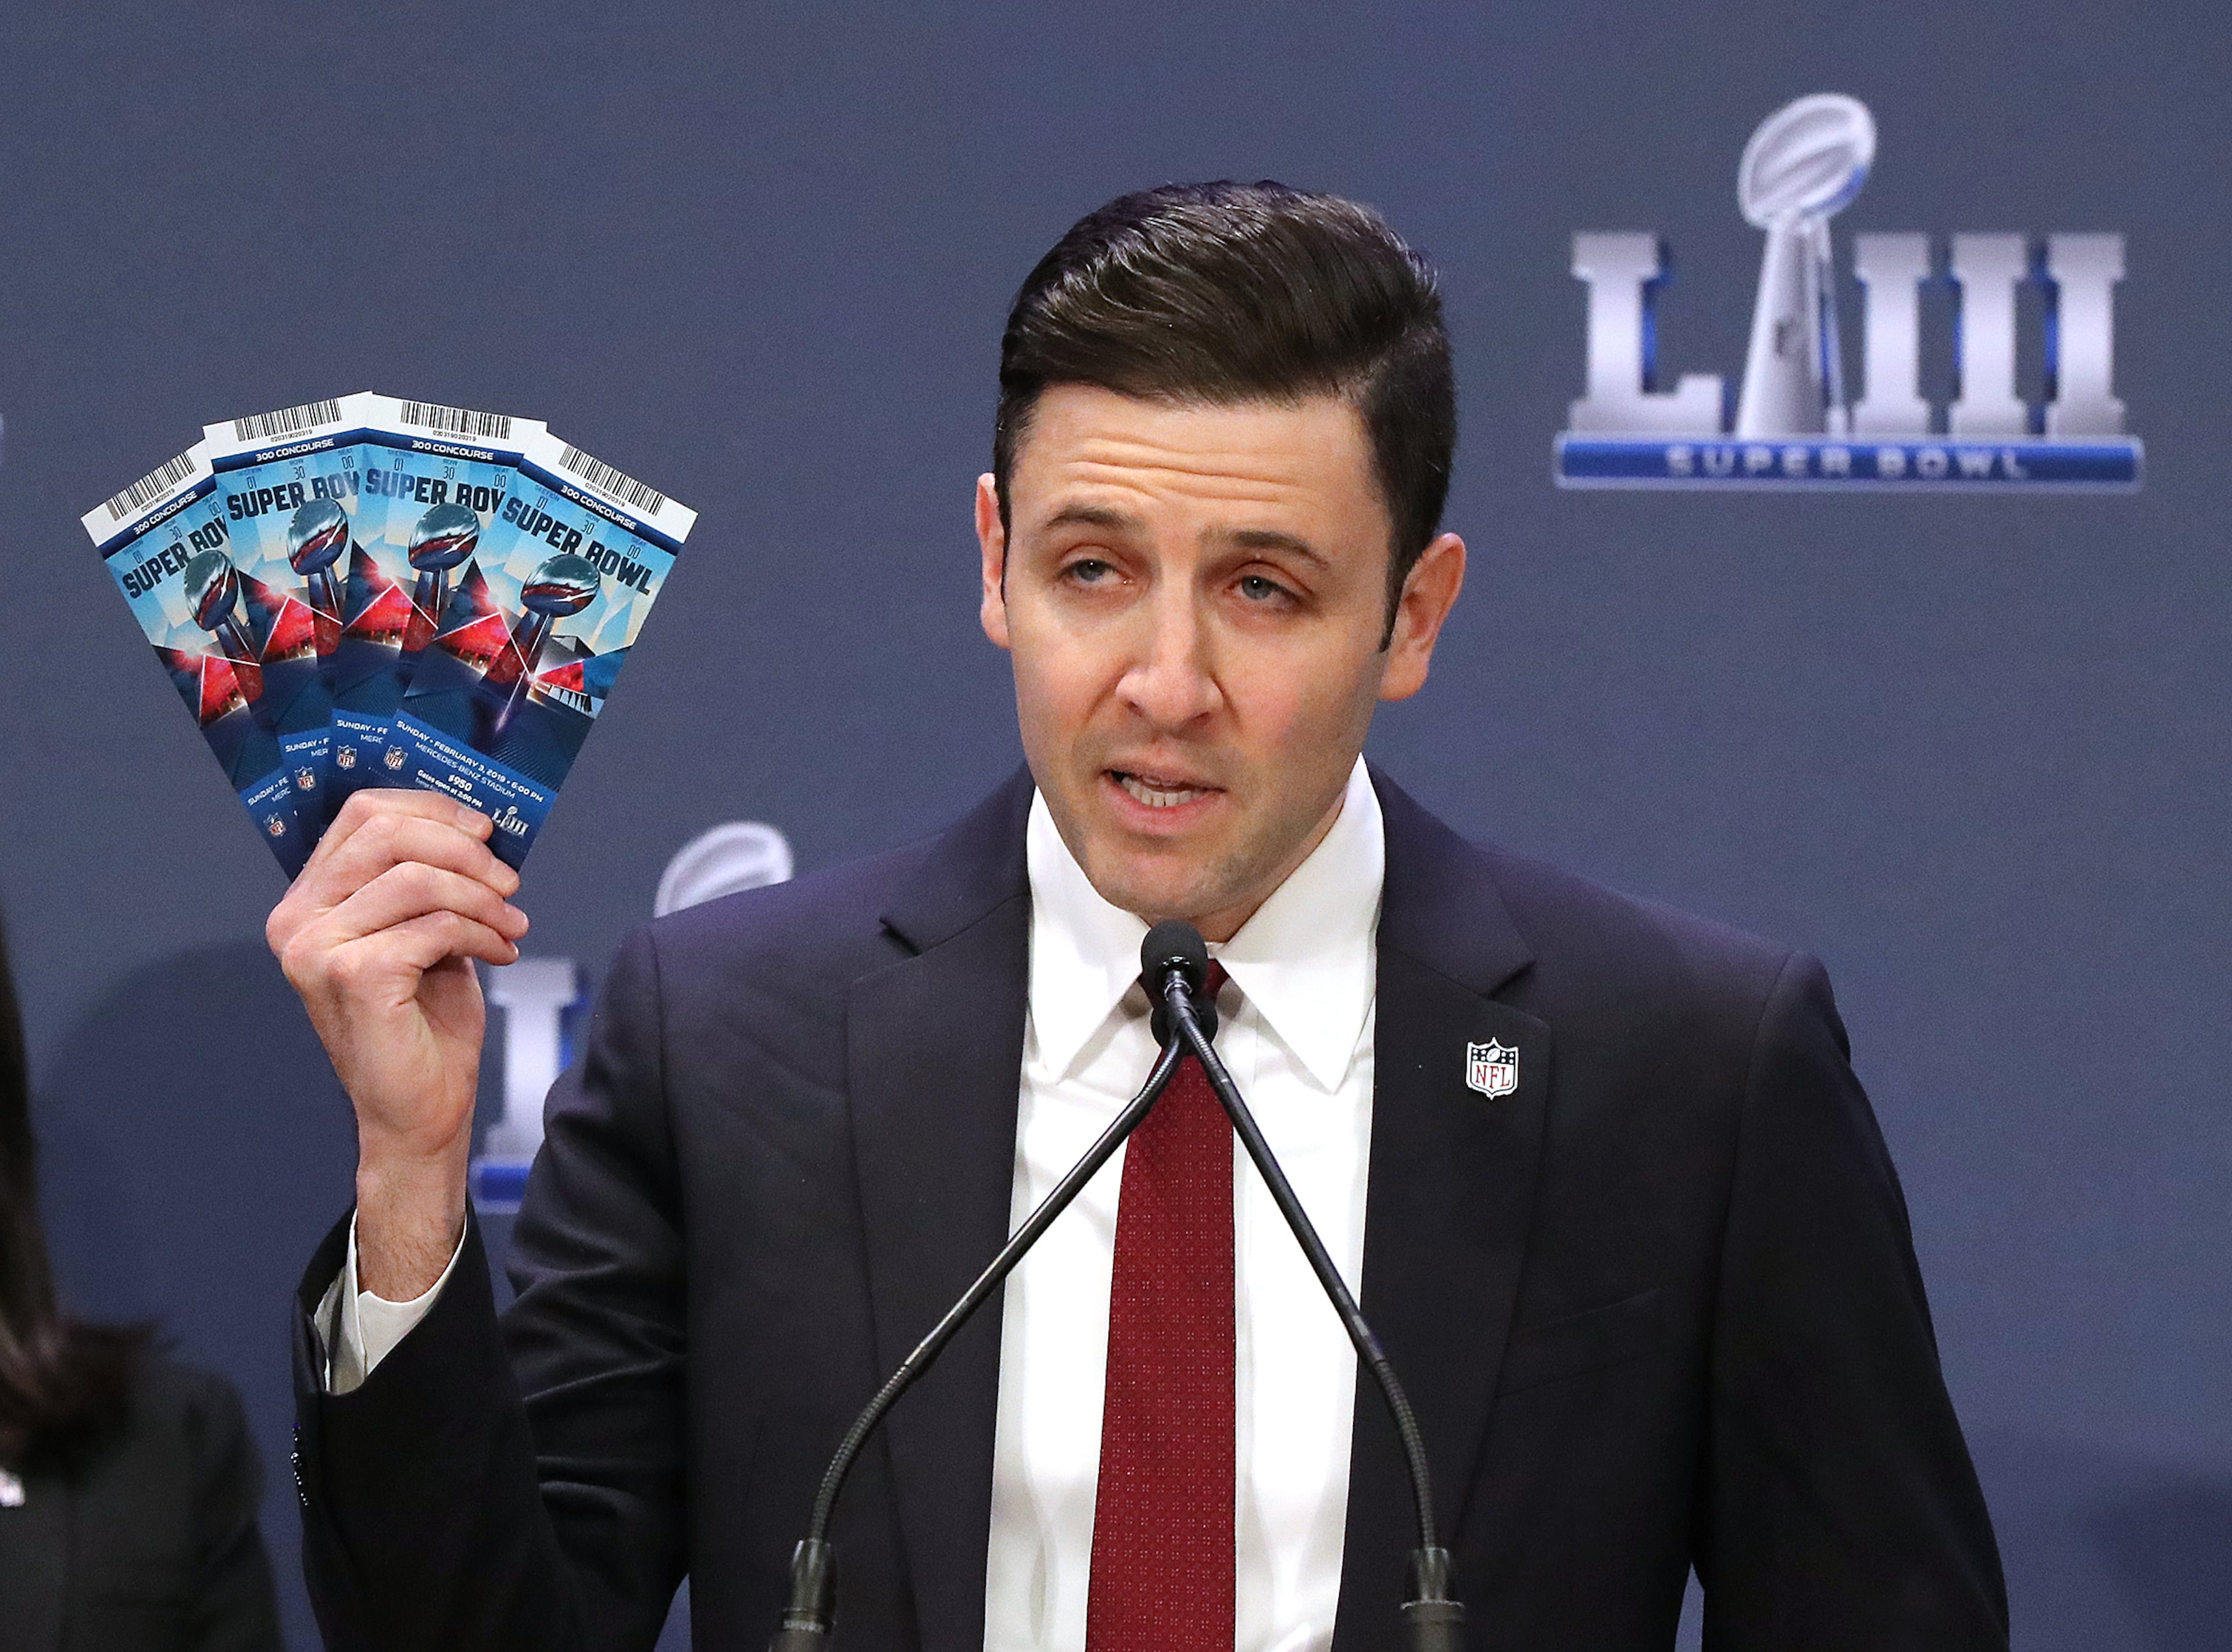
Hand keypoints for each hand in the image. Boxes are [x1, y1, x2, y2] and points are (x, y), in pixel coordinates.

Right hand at [268, 789, 529, 1297]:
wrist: (419, 1111)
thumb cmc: (423, 1024)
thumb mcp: (424, 933)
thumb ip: (428, 880)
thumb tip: (476, 825)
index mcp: (308, 901)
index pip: (362, 814)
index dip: (431, 808)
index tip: (485, 827)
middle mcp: (297, 920)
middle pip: (386, 833)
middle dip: (463, 848)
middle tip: (508, 880)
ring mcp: (317, 948)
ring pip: (419, 878)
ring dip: (483, 897)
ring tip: (511, 925)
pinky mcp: (354, 975)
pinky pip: (435, 924)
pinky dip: (481, 932)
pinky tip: (502, 953)